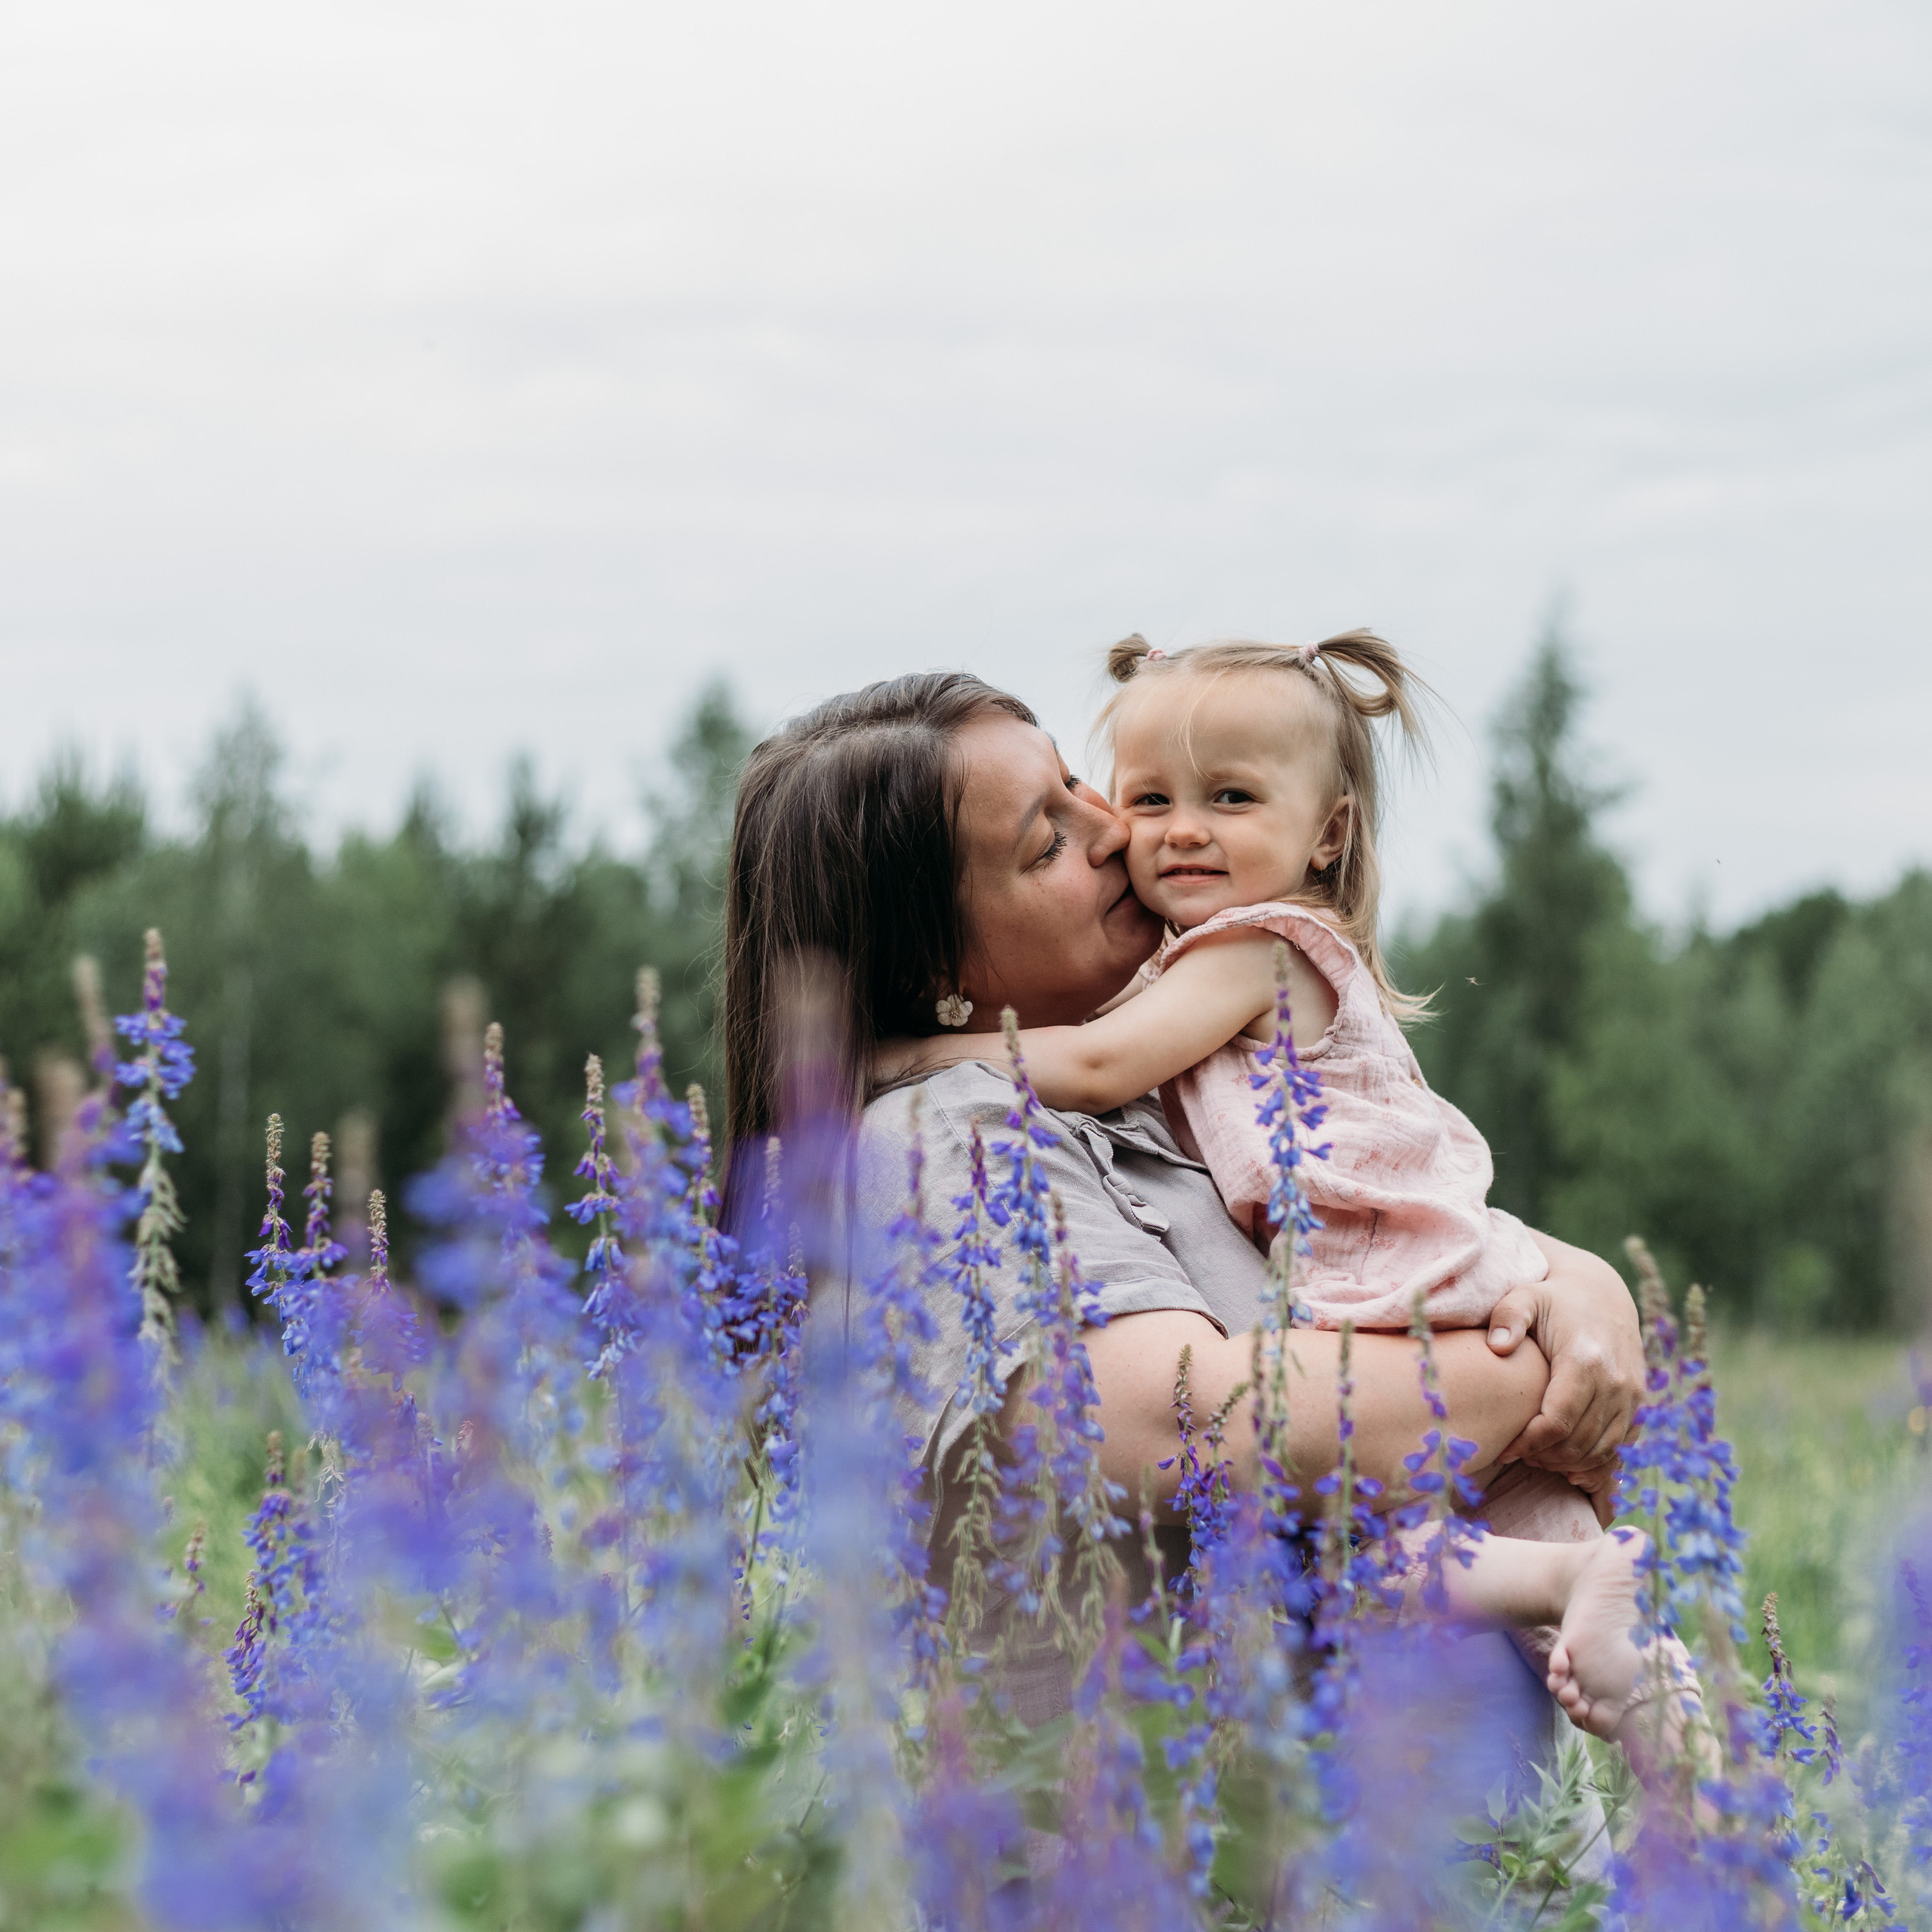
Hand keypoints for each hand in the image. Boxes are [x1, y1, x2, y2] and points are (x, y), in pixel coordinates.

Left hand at [1484, 1234, 1643, 1475]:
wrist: (1601, 1292)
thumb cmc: (1552, 1299)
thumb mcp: (1524, 1297)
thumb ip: (1507, 1317)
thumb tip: (1497, 1346)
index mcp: (1584, 1360)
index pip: (1556, 1422)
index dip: (1529, 1443)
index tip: (1505, 1449)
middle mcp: (1615, 1381)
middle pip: (1579, 1443)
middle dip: (1545, 1457)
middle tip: (1518, 1454)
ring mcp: (1632, 1393)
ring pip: (1602, 1450)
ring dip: (1569, 1463)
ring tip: (1538, 1456)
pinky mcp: (1640, 1400)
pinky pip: (1621, 1445)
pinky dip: (1596, 1461)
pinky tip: (1568, 1461)